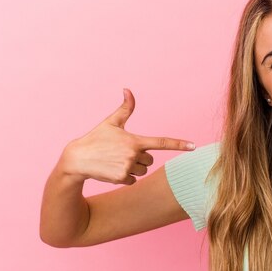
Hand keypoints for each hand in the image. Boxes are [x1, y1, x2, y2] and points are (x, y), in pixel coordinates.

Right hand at [58, 88, 194, 184]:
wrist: (77, 159)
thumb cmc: (96, 139)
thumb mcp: (111, 123)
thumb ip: (125, 108)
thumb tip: (128, 89)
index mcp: (135, 140)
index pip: (162, 142)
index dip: (179, 144)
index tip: (194, 146)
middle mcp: (133, 154)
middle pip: (150, 161)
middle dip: (139, 158)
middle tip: (121, 153)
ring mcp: (127, 167)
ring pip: (142, 172)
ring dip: (132, 168)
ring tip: (115, 161)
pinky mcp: (121, 178)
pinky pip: (133, 180)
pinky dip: (125, 177)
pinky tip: (112, 170)